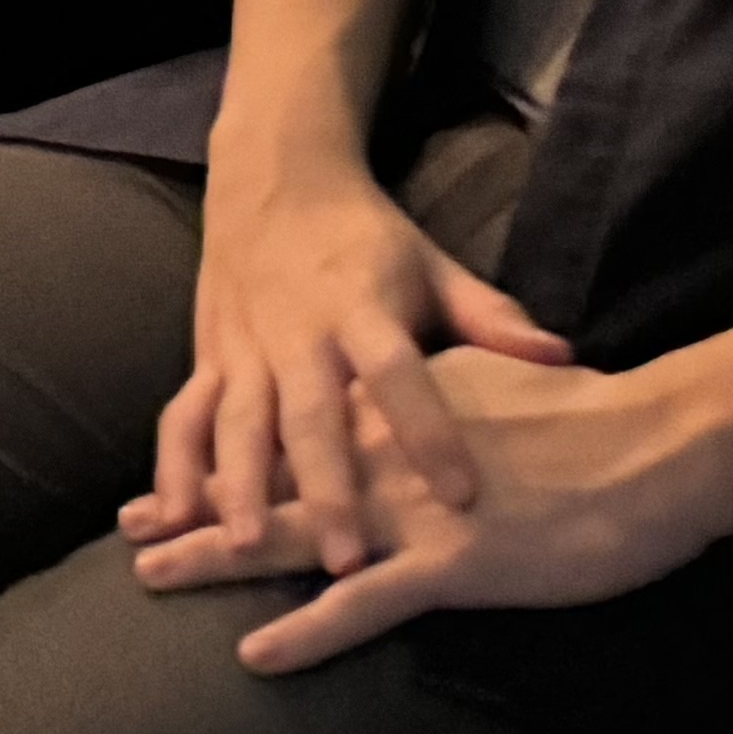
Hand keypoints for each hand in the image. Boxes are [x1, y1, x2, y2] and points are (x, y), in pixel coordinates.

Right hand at [124, 146, 575, 588]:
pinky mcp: (207, 354)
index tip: (464, 495)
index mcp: (363, 308)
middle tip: (348, 558)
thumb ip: (490, 319)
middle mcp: (299, 331)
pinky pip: (184, 412)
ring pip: (238, 420)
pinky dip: (172, 463)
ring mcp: (245, 345)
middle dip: (327, 486)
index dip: (430, 432)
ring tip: (244, 545)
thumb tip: (564, 357)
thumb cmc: (369, 238)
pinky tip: (168, 516)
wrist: (273, 176)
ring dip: (238, 483)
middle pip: (312, 414)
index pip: (400, 374)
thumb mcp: (433, 267)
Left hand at [134, 346, 726, 672]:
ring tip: (147, 579)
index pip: (296, 427)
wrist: (662, 443)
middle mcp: (382, 451)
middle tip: (127, 529)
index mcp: (394, 404)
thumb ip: (450, 389)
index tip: (178, 469)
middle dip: (193, 505)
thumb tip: (428, 399)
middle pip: (268, 478)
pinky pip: (356, 605)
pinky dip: (302, 631)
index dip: (233, 449)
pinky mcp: (449, 565)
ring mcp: (410, 511)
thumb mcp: (501, 382)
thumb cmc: (594, 418)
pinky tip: (253, 655)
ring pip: (289, 537)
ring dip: (214, 560)